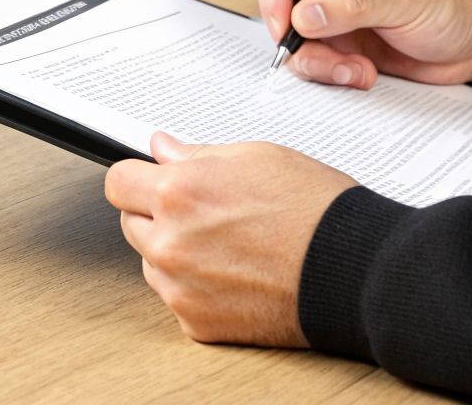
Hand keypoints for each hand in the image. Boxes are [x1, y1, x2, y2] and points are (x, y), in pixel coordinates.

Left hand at [104, 131, 357, 346]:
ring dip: (175, 252)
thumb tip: (164, 149)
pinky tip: (234, 274)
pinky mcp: (196, 322)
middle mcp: (171, 242)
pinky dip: (196, 288)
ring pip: (152, 262)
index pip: (118, 182)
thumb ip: (198, 154)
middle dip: (158, 214)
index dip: (137, 178)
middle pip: (132, 223)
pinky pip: (177, 297)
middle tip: (204, 212)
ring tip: (227, 244)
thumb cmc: (315, 209)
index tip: (149, 181)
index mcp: (180, 193)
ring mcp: (180, 287)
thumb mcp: (257, 157)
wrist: (352, 269)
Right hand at [255, 0, 471, 90]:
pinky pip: (316, 70)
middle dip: (304, 48)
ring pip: (296, 50)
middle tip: (338, 64)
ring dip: (325, 68)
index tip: (287, 31)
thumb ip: (351, 6)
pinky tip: (365, 75)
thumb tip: (303, 16)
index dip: (272, 1)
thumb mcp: (402, 0)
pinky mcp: (340, 52)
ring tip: (362, 71)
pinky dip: (335, 79)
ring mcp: (330, 23)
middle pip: (280, 18)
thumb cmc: (446, 6)